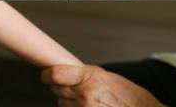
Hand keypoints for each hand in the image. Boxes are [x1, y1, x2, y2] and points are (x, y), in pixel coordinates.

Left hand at [41, 65, 164, 106]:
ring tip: (85, 100)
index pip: (55, 74)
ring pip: (61, 104)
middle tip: (70, 88)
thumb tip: (64, 71)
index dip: (46, 75)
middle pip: (56, 89)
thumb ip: (84, 74)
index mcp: (90, 77)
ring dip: (67, 102)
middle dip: (59, 88)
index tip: (45, 75)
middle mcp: (85, 93)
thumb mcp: (107, 76)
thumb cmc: (130, 96)